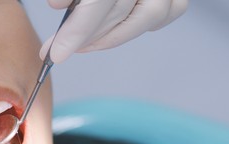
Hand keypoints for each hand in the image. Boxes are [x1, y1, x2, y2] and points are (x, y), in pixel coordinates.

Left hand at [41, 0, 188, 61]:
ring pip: (152, 14)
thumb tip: (57, 4)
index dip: (78, 30)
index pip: (100, 0)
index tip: (56, 53)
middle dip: (86, 36)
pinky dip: (144, 24)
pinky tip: (116, 29)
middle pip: (121, 9)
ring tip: (85, 43)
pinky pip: (171, 9)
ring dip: (114, 35)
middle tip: (60, 49)